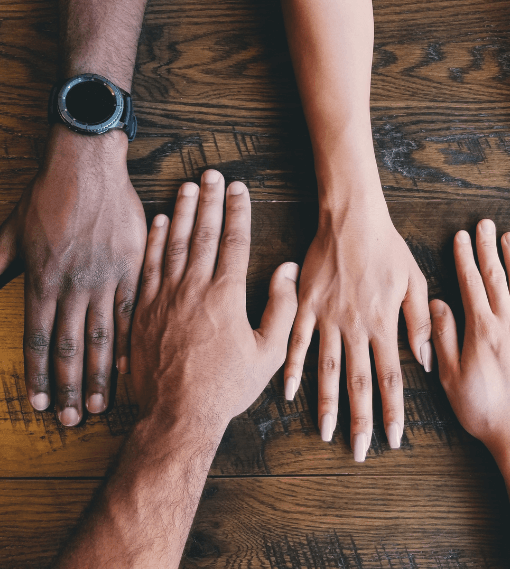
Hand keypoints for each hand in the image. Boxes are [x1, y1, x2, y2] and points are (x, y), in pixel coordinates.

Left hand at [0, 125, 146, 424]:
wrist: (88, 168)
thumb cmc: (48, 196)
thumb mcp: (10, 230)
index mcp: (42, 279)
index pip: (38, 338)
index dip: (40, 374)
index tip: (43, 403)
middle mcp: (73, 286)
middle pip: (71, 346)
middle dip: (71, 386)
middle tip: (73, 419)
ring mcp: (106, 279)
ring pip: (102, 335)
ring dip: (102, 373)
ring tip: (101, 403)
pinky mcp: (132, 268)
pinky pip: (131, 311)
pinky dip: (130, 340)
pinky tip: (131, 365)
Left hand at [130, 170, 298, 432]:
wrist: (177, 414)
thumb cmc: (226, 386)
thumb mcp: (268, 353)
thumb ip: (282, 307)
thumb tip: (286, 270)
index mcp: (226, 295)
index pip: (233, 241)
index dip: (238, 211)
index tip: (239, 188)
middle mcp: (194, 288)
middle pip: (203, 233)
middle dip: (210, 200)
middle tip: (212, 174)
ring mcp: (165, 297)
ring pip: (174, 243)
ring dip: (182, 211)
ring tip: (187, 186)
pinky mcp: (143, 309)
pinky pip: (149, 265)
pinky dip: (155, 241)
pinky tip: (160, 222)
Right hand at [283, 199, 430, 460]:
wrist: (352, 219)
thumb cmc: (387, 248)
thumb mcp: (414, 281)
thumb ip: (419, 322)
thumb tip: (426, 360)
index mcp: (383, 324)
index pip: (391, 378)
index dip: (393, 411)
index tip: (393, 438)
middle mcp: (355, 327)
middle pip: (358, 382)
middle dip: (360, 420)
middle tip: (359, 451)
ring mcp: (327, 318)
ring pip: (327, 369)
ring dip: (327, 404)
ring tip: (326, 432)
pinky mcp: (306, 306)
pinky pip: (297, 342)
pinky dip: (293, 368)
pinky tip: (289, 392)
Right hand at [430, 219, 509, 467]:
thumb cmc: (485, 412)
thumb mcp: (452, 378)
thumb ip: (444, 337)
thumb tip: (438, 304)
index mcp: (483, 331)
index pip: (472, 285)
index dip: (465, 258)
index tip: (461, 237)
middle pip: (498, 278)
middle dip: (489, 249)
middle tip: (485, 224)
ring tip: (509, 236)